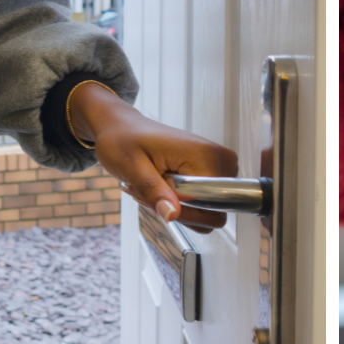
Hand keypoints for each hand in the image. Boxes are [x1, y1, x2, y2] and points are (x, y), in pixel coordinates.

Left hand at [68, 81, 237, 232]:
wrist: (124, 128)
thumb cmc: (124, 140)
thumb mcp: (131, 167)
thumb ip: (154, 192)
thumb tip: (171, 215)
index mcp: (204, 154)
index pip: (210, 206)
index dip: (183, 211)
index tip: (157, 195)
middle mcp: (219, 158)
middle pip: (213, 211)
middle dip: (181, 209)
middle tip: (154, 191)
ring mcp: (219, 165)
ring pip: (208, 210)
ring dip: (180, 207)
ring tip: (156, 186)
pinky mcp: (213, 171)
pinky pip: (204, 203)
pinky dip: (183, 202)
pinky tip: (164, 186)